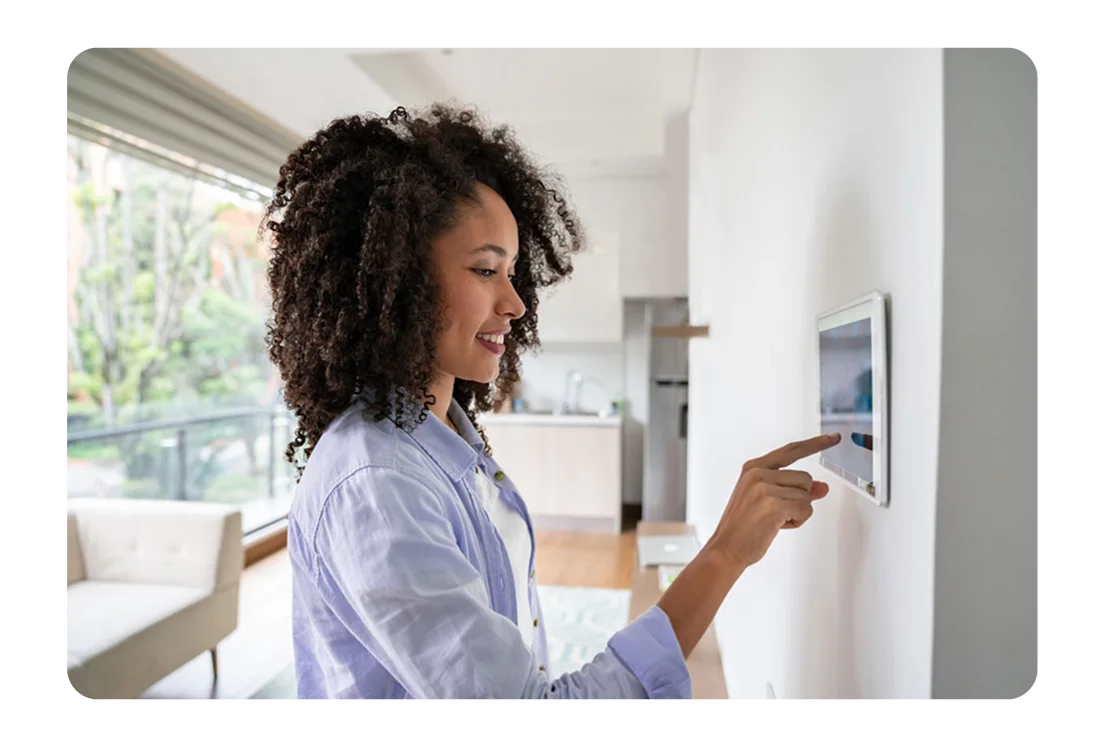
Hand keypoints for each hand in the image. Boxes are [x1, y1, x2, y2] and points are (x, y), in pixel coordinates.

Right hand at [707, 433, 840, 569]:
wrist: (726, 548)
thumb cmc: (744, 527)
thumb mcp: (767, 500)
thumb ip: (794, 489)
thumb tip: (822, 487)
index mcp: (754, 468)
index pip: (791, 451)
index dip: (815, 444)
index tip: (833, 437)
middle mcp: (758, 473)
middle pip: (805, 478)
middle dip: (799, 499)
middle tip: (776, 513)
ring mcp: (764, 488)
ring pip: (807, 496)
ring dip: (798, 512)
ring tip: (773, 520)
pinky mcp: (773, 505)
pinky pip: (806, 510)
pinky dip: (797, 521)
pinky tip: (777, 526)